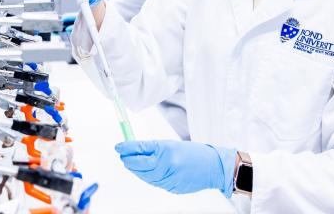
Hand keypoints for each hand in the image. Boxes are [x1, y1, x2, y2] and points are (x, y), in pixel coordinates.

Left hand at [115, 140, 236, 195]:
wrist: (214, 167)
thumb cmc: (196, 153)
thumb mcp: (173, 145)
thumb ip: (153, 149)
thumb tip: (135, 149)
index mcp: (167, 150)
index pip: (141, 149)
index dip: (127, 148)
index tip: (119, 146)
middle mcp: (167, 165)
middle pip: (140, 165)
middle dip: (129, 160)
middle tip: (123, 155)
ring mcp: (169, 178)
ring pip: (145, 176)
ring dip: (136, 170)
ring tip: (130, 163)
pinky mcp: (172, 188)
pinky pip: (154, 183)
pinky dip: (147, 177)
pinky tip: (143, 173)